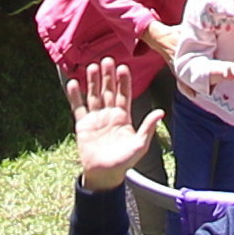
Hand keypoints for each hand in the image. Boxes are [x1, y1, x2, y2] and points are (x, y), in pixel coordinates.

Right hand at [70, 63, 149, 188]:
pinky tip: (73, 83)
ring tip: (92, 66)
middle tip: (107, 60)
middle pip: (108, 91)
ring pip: (94, 95)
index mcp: (123, 117)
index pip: (124, 94)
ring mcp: (96, 118)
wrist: (104, 174)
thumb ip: (148, 128)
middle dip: (108, 76)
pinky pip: (78, 107)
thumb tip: (160, 112)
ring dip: (93, 81)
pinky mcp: (83, 124)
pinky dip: (75, 95)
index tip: (123, 67)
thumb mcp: (140, 145)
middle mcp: (109, 114)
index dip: (124, 81)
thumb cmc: (124, 161)